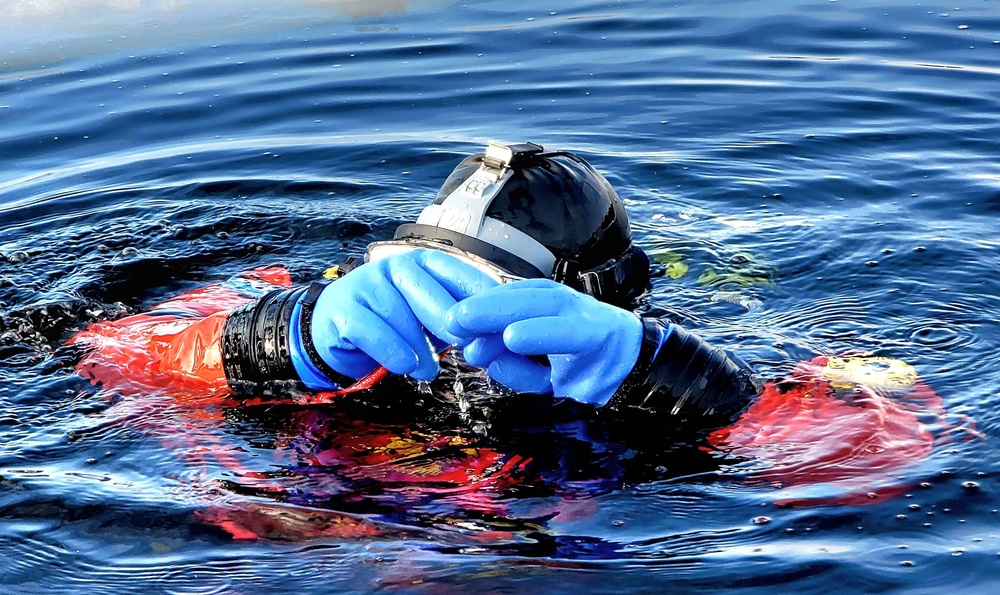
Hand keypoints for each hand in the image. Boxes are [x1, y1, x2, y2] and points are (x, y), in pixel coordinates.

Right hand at [309, 249, 497, 380]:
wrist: (336, 332)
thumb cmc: (393, 325)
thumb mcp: (429, 320)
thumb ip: (455, 321)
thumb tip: (495, 335)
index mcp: (421, 263)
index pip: (454, 271)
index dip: (476, 294)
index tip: (496, 319)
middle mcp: (393, 266)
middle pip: (426, 290)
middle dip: (449, 319)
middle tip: (466, 345)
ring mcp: (364, 284)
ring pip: (399, 313)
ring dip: (418, 346)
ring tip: (429, 370)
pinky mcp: (342, 308)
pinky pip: (370, 329)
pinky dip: (390, 350)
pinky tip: (404, 366)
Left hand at [444, 279, 642, 405]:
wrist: (634, 367)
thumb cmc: (578, 361)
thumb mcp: (537, 361)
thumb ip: (507, 357)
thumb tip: (474, 353)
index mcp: (544, 302)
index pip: (506, 297)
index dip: (475, 305)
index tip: (444, 317)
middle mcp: (562, 303)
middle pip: (519, 299)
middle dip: (483, 309)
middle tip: (452, 321)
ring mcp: (581, 318)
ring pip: (541, 310)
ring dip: (505, 316)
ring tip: (469, 322)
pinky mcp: (597, 338)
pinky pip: (565, 337)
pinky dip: (538, 335)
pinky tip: (515, 337)